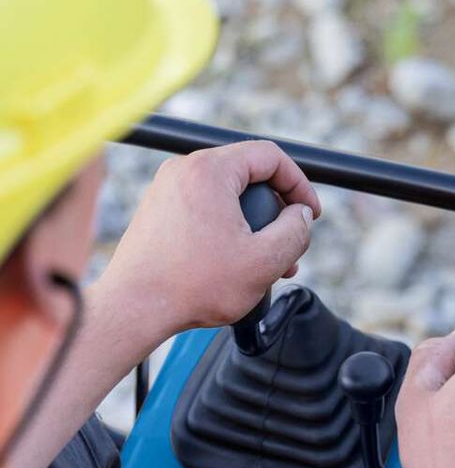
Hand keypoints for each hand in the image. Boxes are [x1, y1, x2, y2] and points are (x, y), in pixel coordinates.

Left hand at [98, 141, 320, 337]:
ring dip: (254, 224)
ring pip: (228, 196)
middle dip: (276, 211)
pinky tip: (238, 263)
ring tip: (268, 262)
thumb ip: (296, 231)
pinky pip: (206, 209)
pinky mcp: (158, 211)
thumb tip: (302, 216)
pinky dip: (228, 229)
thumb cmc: (191, 286)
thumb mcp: (265, 260)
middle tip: (290, 243)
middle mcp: (184, 171)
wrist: (132, 311)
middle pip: (249, 176)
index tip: (310, 213)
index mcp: (209, 170)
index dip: (299, 184)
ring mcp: (167, 190)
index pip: (270, 156)